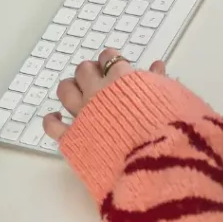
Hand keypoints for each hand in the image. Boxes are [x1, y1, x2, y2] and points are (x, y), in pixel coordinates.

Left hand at [42, 49, 166, 142]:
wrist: (154, 163)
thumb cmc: (168, 128)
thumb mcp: (170, 98)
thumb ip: (159, 81)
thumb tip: (157, 66)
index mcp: (121, 78)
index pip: (109, 58)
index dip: (110, 60)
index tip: (113, 65)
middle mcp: (98, 91)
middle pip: (84, 70)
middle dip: (90, 71)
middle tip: (96, 79)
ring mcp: (82, 114)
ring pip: (65, 90)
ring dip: (70, 88)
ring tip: (76, 92)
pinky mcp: (73, 138)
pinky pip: (52, 125)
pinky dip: (52, 120)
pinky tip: (56, 118)